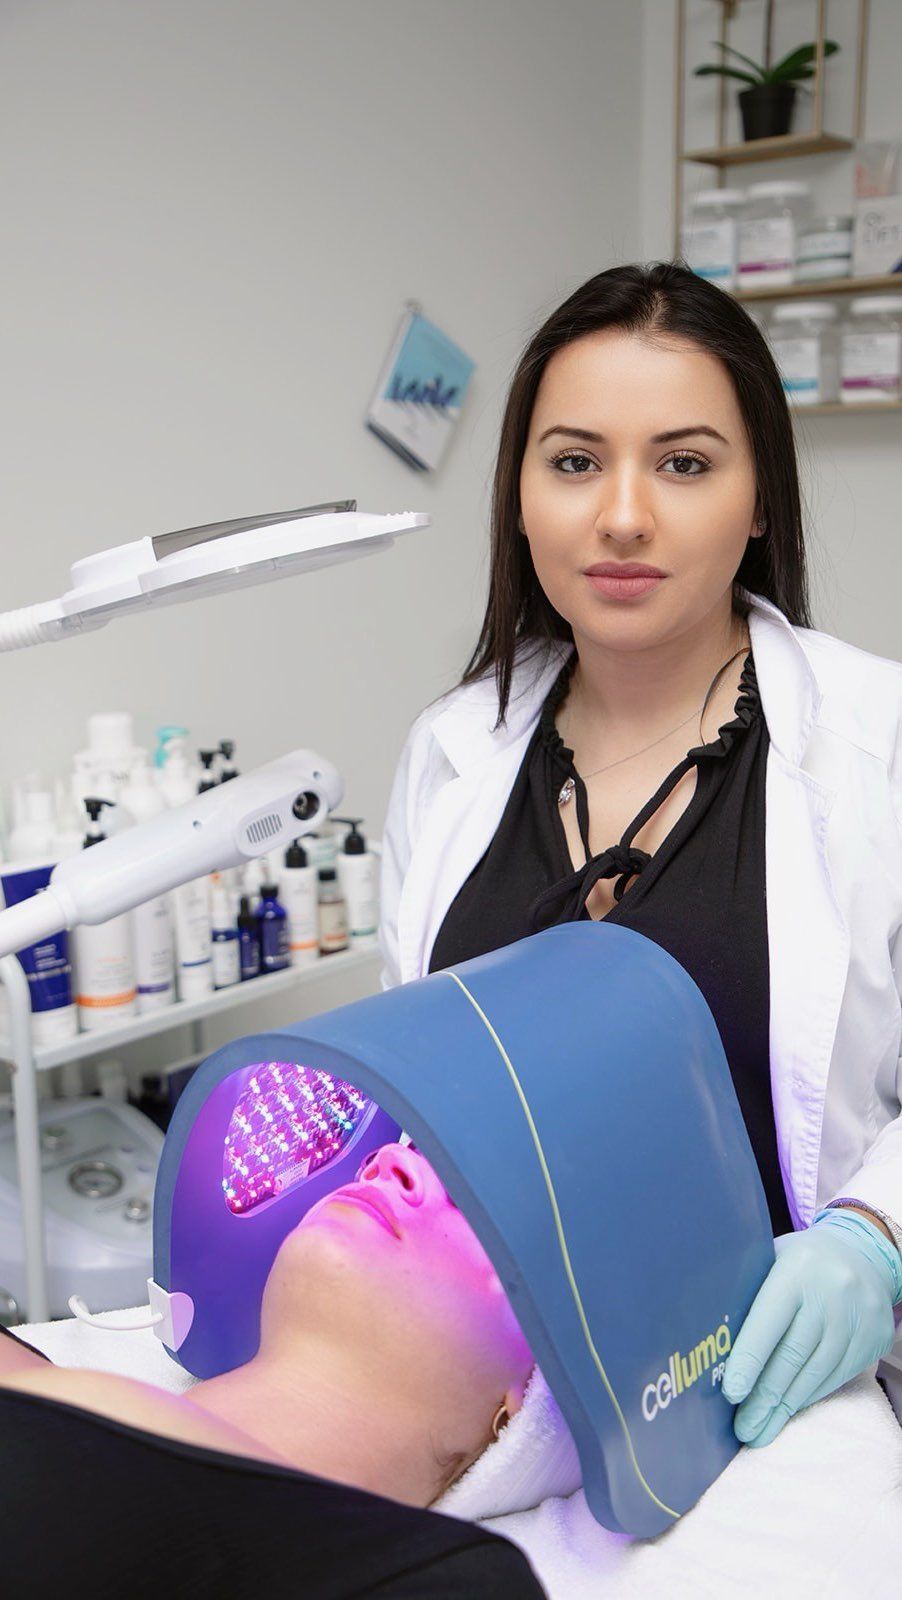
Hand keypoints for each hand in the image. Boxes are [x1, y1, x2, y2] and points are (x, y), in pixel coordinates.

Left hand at [721, 1208, 901, 1447]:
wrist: (862, 1253)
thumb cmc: (801, 1261)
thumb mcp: (772, 1260)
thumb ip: (749, 1293)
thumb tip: (714, 1345)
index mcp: (796, 1269)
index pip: (769, 1321)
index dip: (749, 1361)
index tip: (732, 1394)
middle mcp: (831, 1293)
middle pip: (793, 1355)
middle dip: (764, 1398)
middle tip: (743, 1428)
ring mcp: (857, 1317)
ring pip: (816, 1373)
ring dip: (786, 1407)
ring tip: (761, 1430)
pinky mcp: (874, 1337)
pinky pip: (837, 1376)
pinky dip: (810, 1396)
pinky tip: (790, 1410)